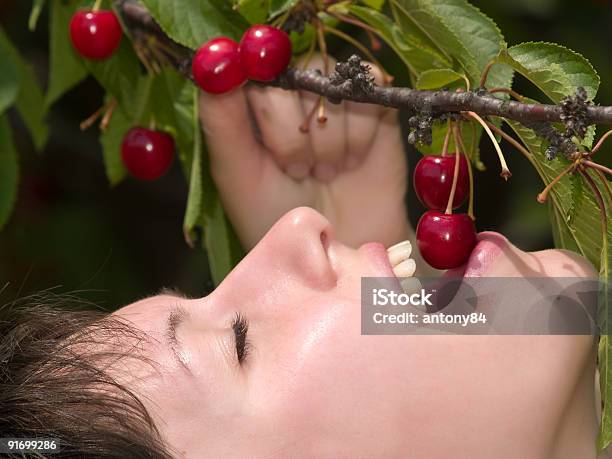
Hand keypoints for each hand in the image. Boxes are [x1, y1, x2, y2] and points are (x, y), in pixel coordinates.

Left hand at [199, 56, 410, 250]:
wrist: (339, 248)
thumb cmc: (280, 216)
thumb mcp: (238, 174)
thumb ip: (222, 119)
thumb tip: (216, 64)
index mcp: (252, 103)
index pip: (249, 68)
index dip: (262, 104)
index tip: (270, 146)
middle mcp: (292, 91)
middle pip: (291, 75)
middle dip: (293, 136)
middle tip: (298, 173)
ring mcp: (334, 95)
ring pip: (330, 84)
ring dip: (328, 140)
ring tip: (325, 173)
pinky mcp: (374, 105)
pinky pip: (369, 91)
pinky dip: (359, 135)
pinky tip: (352, 162)